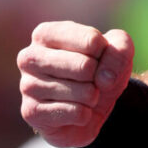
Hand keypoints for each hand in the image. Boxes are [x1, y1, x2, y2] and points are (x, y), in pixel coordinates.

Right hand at [18, 21, 133, 147]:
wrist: (90, 105)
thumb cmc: (100, 68)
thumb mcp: (119, 49)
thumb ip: (120, 51)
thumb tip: (105, 78)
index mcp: (46, 33)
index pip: (91, 40)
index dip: (105, 52)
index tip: (99, 56)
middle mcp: (30, 57)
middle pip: (84, 66)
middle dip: (99, 76)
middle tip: (92, 79)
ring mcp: (27, 85)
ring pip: (81, 92)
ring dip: (93, 96)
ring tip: (85, 94)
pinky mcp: (31, 113)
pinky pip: (75, 113)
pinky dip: (86, 114)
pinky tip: (77, 110)